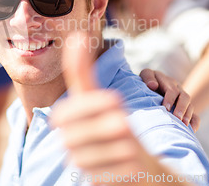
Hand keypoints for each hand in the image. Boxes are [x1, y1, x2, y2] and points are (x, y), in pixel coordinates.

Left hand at [50, 32, 162, 183]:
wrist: (148, 167)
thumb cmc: (113, 128)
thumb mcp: (99, 100)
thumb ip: (82, 72)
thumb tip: (77, 35)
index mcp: (110, 102)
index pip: (64, 113)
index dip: (60, 120)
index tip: (62, 121)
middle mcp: (121, 123)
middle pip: (66, 138)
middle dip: (71, 142)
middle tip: (88, 141)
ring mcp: (127, 149)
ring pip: (76, 158)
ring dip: (82, 159)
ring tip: (100, 154)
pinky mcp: (129, 172)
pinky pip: (90, 176)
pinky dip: (95, 175)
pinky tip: (108, 169)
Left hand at [139, 69, 199, 130]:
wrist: (150, 85)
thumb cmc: (145, 81)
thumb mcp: (145, 75)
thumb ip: (148, 78)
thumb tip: (153, 85)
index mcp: (168, 81)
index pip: (172, 90)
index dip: (170, 99)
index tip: (166, 108)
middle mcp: (178, 89)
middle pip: (185, 97)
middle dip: (181, 108)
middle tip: (177, 118)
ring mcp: (182, 99)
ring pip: (190, 106)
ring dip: (188, 115)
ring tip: (184, 125)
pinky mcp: (185, 109)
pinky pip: (194, 115)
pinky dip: (194, 123)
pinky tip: (192, 130)